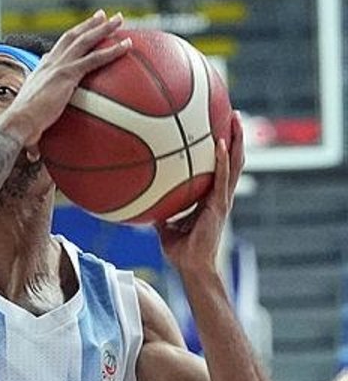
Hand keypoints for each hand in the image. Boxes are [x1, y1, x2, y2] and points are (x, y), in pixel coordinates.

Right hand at [0, 10, 130, 151]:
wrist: (17, 124)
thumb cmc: (20, 132)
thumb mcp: (30, 130)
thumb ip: (36, 139)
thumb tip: (34, 159)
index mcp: (39, 74)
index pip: (54, 54)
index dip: (66, 44)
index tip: (77, 37)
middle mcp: (48, 65)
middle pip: (71, 38)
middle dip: (87, 25)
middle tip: (102, 16)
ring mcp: (58, 67)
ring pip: (84, 40)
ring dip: (102, 28)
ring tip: (119, 19)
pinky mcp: (67, 74)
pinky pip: (95, 58)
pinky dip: (112, 49)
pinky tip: (129, 44)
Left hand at [155, 111, 244, 273]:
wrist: (191, 267)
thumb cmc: (180, 250)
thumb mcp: (165, 225)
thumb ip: (160, 210)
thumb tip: (142, 200)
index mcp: (210, 198)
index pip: (220, 167)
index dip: (224, 148)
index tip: (221, 127)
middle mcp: (220, 195)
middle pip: (233, 160)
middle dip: (236, 136)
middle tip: (235, 113)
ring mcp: (221, 200)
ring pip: (235, 164)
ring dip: (237, 141)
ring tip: (236, 119)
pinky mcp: (218, 207)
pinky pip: (221, 179)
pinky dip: (222, 161)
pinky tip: (220, 145)